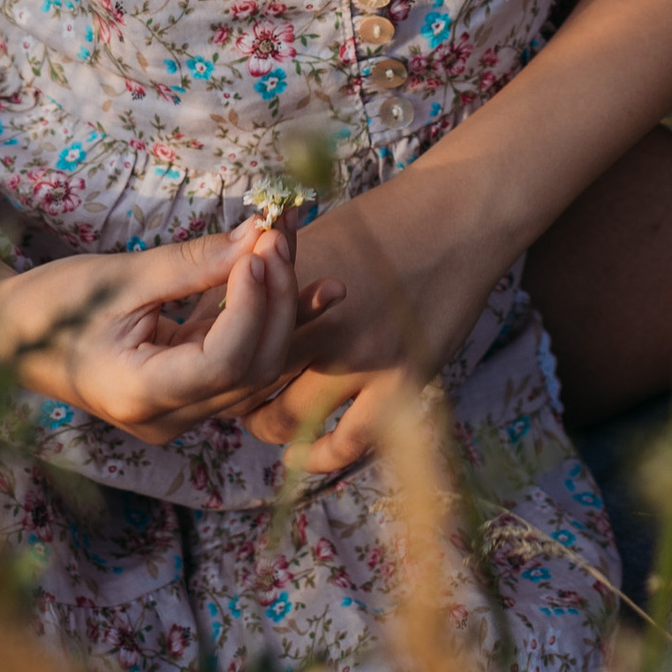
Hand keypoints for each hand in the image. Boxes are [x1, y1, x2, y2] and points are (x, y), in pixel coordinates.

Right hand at [0, 221, 341, 444]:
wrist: (9, 338)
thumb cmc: (51, 305)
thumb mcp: (121, 278)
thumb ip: (193, 263)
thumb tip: (259, 236)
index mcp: (140, 396)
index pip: (224, 362)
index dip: (251, 305)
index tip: (257, 248)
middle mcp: (167, 419)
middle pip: (252, 368)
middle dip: (277, 298)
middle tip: (278, 232)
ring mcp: (179, 413)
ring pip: (258, 368)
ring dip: (284, 305)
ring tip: (296, 240)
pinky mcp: (187, 393)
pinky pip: (242, 361)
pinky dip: (269, 318)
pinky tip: (304, 281)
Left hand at [238, 183, 513, 479]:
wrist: (458, 215)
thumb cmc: (385, 221)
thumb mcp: (317, 236)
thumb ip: (274, 278)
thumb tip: (225, 309)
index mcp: (290, 280)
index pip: (225, 334)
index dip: (212, 352)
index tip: (212, 358)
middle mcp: (317, 321)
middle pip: (245, 380)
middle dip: (230, 392)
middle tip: (230, 394)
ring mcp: (360, 356)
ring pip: (286, 418)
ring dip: (266, 424)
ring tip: (264, 420)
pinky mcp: (399, 381)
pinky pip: (345, 442)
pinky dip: (317, 455)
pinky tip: (302, 456)